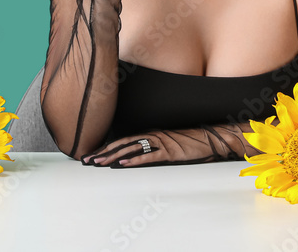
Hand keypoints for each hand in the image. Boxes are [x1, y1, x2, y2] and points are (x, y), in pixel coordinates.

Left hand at [79, 124, 252, 167]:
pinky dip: (134, 160)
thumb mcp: (169, 144)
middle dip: (103, 151)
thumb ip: (155, 148)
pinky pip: (149, 156)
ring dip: (113, 156)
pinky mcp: (169, 152)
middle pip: (122, 143)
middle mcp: (152, 136)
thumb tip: (140, 156)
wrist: (210, 138)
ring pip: (131, 149)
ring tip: (99, 162)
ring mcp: (160, 143)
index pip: (123, 140)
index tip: (92, 154)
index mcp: (151, 134)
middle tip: (87, 159)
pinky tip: (122, 164)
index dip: (106, 147)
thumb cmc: (191, 143)